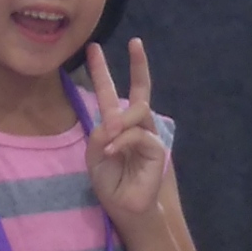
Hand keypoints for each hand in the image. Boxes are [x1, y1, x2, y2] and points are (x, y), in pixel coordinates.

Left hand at [83, 40, 168, 220]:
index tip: (94, 49)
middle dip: (138, 66)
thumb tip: (113, 121)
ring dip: (120, 121)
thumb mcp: (94, 154)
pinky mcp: (157, 149)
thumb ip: (100, 133)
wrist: (125, 208)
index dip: (102, 71)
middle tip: (136, 42)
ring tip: (108, 139)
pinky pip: (139, 135)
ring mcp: (148, 135)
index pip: (110, 93)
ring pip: (138, 111)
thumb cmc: (110, 183)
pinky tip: (113, 151)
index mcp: (116, 125)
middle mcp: (134, 126)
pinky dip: (123, 141)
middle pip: (139, 91)